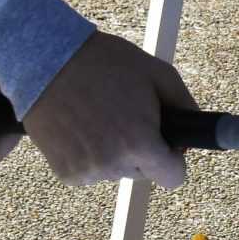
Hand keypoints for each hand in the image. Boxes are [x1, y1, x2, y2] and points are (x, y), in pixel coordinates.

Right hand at [20, 32, 195, 188]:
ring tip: (97, 116)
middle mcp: (114, 164)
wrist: (44, 61)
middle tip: (123, 116)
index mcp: (140, 143)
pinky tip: (80, 128)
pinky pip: (91, 172)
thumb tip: (193, 133)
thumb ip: (185, 106)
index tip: (164, 142)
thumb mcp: (157, 74)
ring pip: (116, 172)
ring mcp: (87, 171)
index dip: (172, 159)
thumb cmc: (104, 63)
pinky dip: (89, 155)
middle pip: (143, 173)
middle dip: (141, 151)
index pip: (174, 178)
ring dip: (113, 152)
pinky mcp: (66, 173)